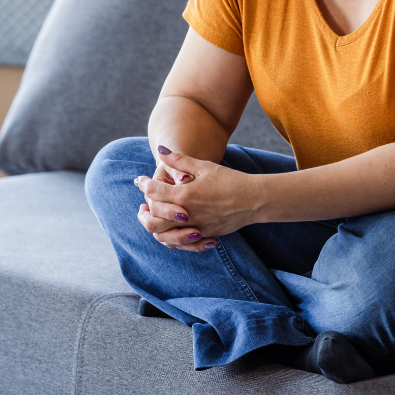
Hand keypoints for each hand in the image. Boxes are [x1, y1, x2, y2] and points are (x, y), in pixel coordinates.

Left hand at [136, 149, 259, 249]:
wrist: (255, 200)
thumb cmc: (230, 180)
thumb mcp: (204, 167)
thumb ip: (180, 160)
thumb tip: (160, 150)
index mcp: (185, 195)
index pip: (154, 192)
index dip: (143, 184)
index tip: (139, 180)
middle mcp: (188, 214)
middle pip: (153, 221)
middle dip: (143, 214)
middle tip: (141, 207)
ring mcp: (196, 228)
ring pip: (165, 236)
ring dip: (156, 228)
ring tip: (154, 219)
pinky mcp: (205, 236)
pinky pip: (182, 243)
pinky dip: (172, 238)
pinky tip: (171, 230)